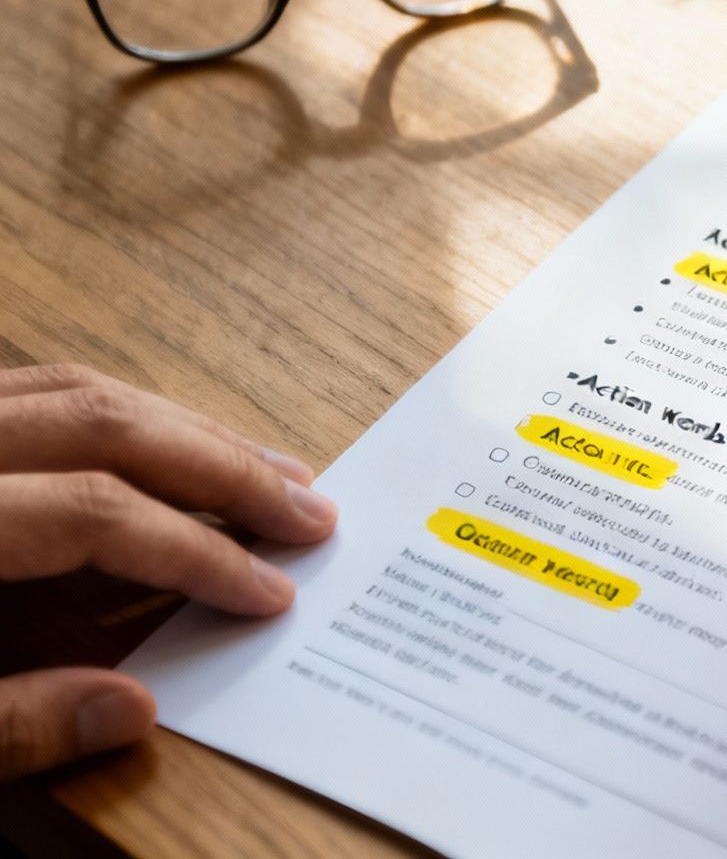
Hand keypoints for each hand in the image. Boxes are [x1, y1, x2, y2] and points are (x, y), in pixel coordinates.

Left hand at [0, 365, 336, 778]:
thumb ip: (9, 721)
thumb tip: (133, 712)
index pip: (96, 513)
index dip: (196, 553)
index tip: (270, 594)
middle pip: (106, 423)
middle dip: (223, 470)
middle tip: (313, 510)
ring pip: (78, 387)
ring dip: (184, 429)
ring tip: (268, 471)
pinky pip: (42, 387)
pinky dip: (120, 410)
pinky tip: (169, 445)